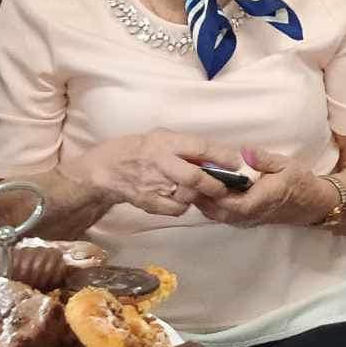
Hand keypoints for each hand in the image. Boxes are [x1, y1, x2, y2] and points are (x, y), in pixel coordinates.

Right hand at [70, 129, 243, 217]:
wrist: (108, 169)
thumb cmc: (141, 149)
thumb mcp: (162, 137)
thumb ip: (185, 146)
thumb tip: (214, 155)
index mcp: (166, 143)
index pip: (200, 147)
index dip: (221, 156)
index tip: (236, 162)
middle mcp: (161, 163)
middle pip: (194, 178)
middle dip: (214, 185)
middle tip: (225, 188)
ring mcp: (155, 185)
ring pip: (188, 196)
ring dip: (199, 196)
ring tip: (201, 191)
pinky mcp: (150, 202)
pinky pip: (177, 209)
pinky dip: (183, 205)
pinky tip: (180, 198)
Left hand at [197, 147, 330, 228]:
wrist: (311, 204)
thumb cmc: (300, 182)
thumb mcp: (287, 165)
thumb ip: (264, 159)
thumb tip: (245, 152)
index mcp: (259, 201)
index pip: (228, 202)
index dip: (210, 190)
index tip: (197, 173)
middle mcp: (249, 214)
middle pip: (215, 211)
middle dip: (199, 195)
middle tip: (185, 176)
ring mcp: (245, 219)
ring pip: (215, 215)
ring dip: (201, 200)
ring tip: (189, 180)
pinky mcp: (243, 219)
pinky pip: (220, 215)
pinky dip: (208, 204)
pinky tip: (201, 188)